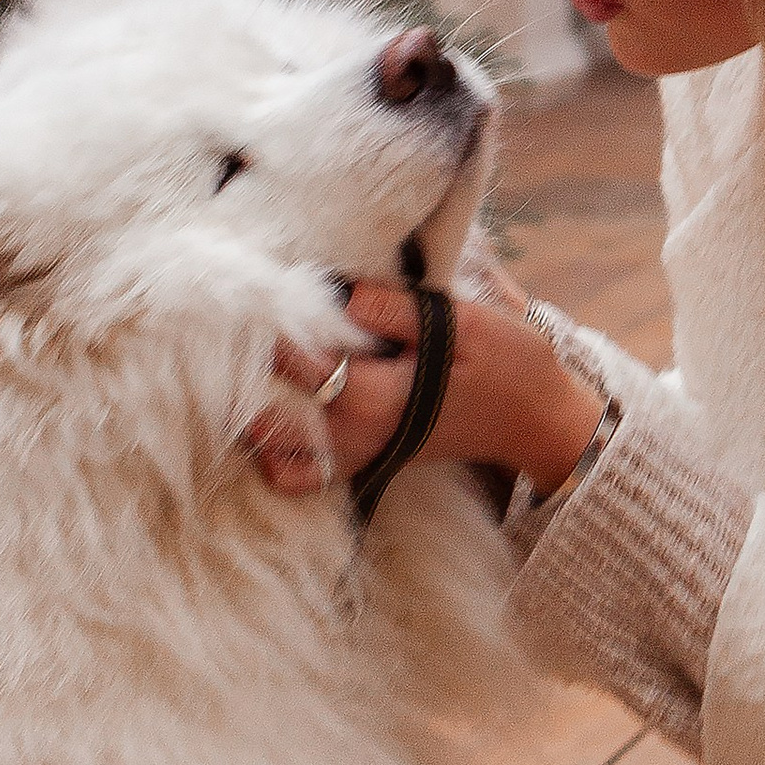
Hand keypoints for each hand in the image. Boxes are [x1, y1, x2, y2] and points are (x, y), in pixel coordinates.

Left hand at [247, 284, 601, 501]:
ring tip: (240, 362)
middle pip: (265, 406)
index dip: (265, 320)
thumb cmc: (506, 364)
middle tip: (226, 323)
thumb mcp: (461, 324)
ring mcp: (356, 454)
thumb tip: (331, 289)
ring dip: (247, 407)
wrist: (537, 420)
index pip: (291, 357)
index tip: (248, 287)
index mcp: (373, 397)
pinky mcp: (362, 462)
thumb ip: (392, 309)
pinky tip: (271, 412)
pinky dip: (274, 453)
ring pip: (270, 446)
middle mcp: (354, 434)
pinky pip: (297, 476)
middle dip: (240, 366)